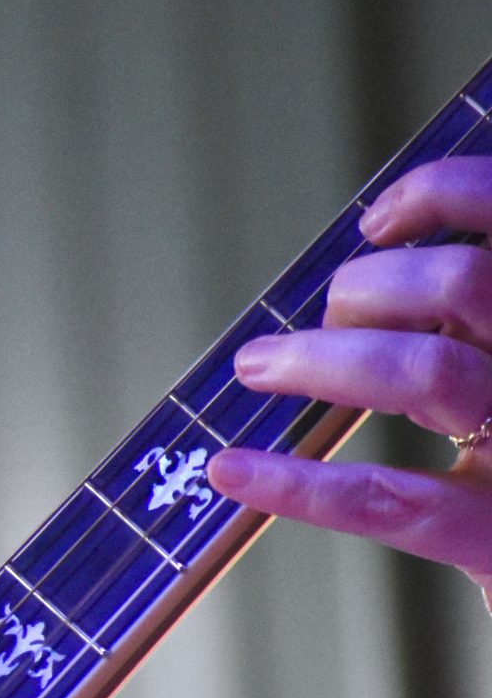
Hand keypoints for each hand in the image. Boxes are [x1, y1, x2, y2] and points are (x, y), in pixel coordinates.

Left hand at [206, 156, 491, 610]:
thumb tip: (400, 269)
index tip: (378, 221)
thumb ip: (483, 331)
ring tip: (262, 366)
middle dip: (371, 287)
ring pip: (428, 375)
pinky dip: (297, 485)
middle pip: (468, 284)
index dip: (446, 194)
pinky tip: (232, 471)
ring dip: (325, 359)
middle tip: (325, 316)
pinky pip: (393, 504)